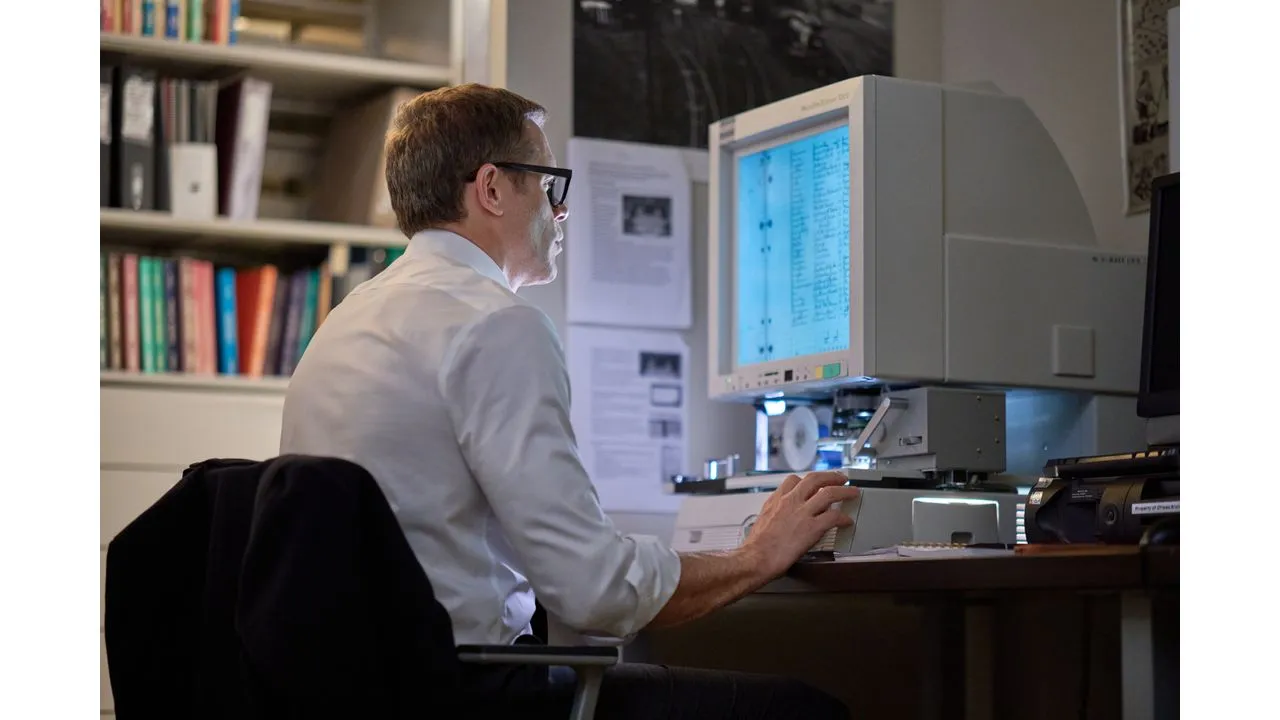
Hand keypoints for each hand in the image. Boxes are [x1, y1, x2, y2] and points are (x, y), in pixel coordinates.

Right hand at [740, 471, 859, 577]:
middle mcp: (790, 502)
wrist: (756, 558)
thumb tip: (780, 516)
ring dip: (844, 492)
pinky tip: (847, 521)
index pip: (794, 480)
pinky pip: (834, 517)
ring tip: (852, 493)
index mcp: (777, 500)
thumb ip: (774, 513)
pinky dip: (843, 518)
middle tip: (840, 479)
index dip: (808, 479)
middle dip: (830, 476)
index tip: (816, 482)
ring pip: (829, 494)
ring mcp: (802, 513)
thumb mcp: (762, 520)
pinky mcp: (812, 528)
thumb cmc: (756, 546)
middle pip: (814, 479)